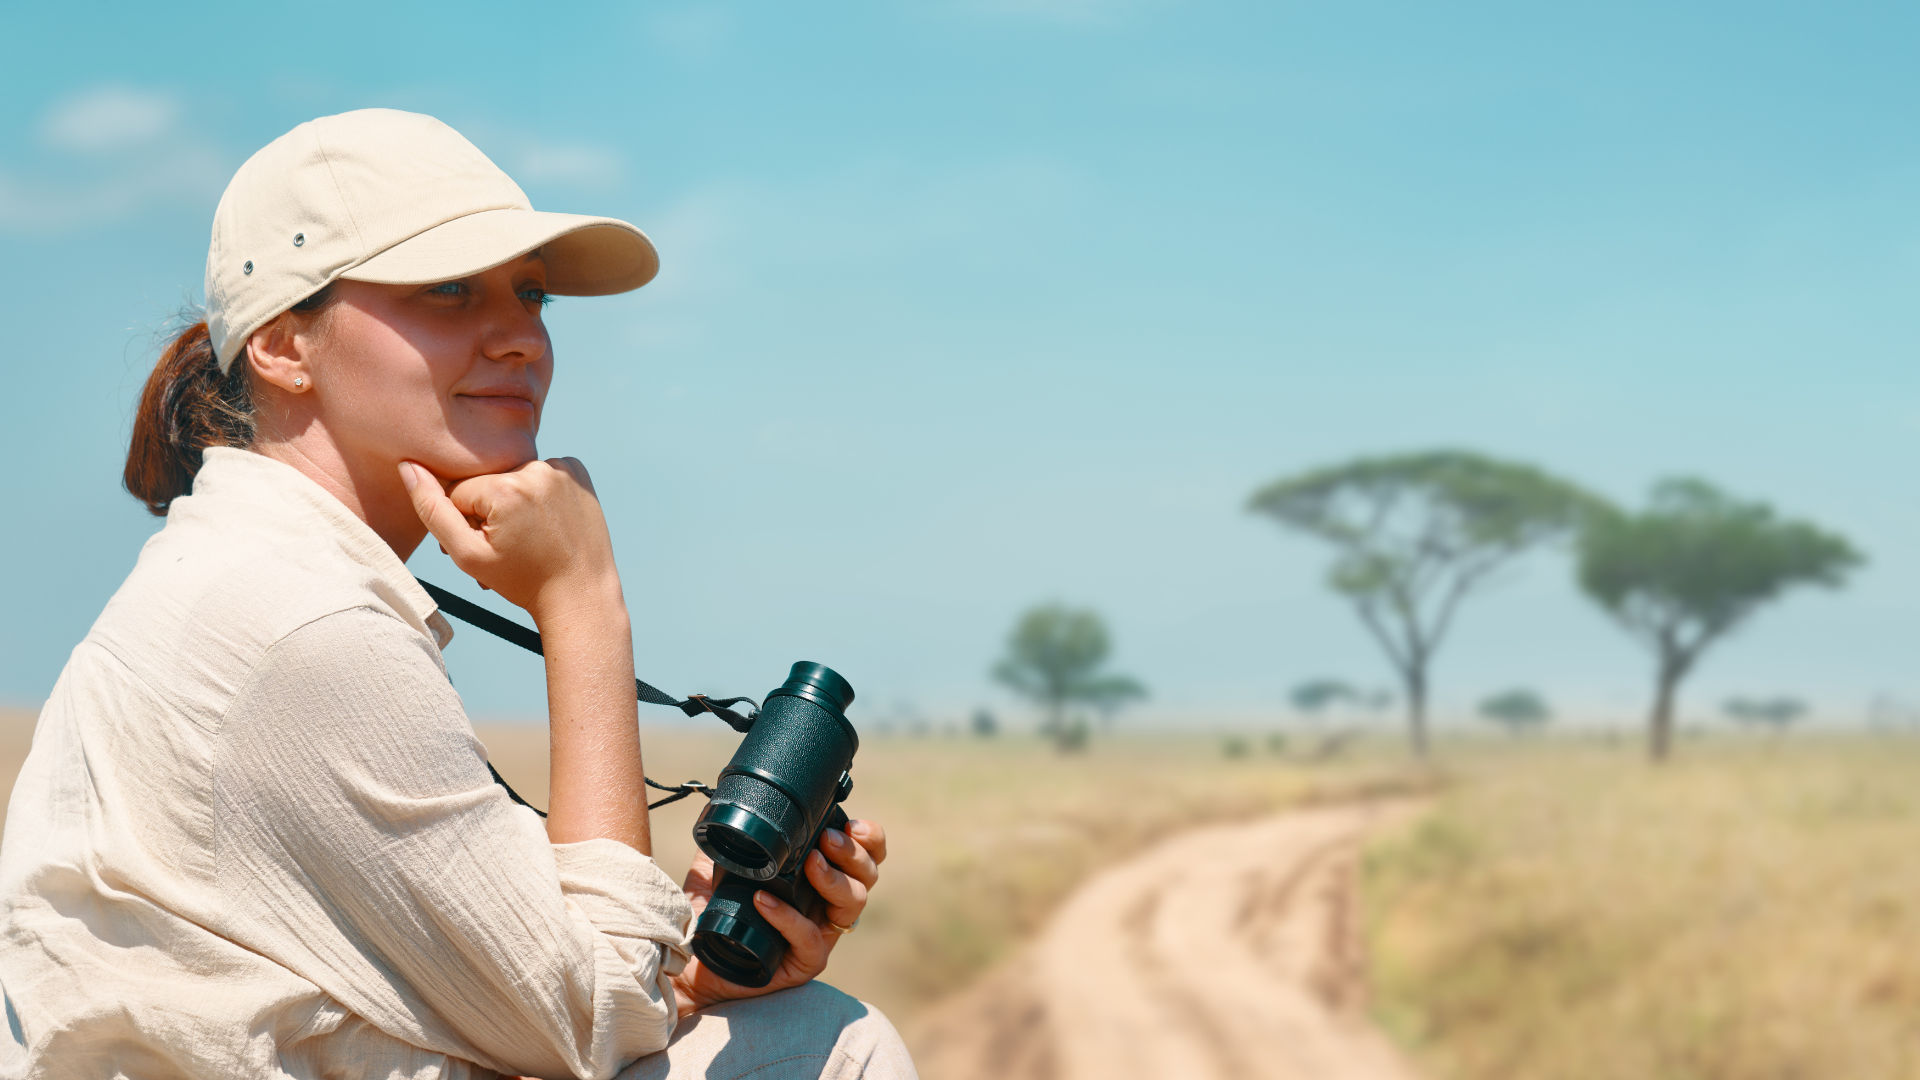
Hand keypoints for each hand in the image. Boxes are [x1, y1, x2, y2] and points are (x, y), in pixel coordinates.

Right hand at [399, 457, 619, 623]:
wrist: (580, 594)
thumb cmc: (522, 581)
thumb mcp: (467, 555)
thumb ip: (432, 510)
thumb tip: (408, 466)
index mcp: (505, 487)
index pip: (458, 492)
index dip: (466, 523)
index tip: (490, 546)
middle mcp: (536, 468)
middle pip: (487, 482)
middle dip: (489, 511)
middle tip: (509, 545)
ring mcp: (562, 468)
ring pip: (513, 476)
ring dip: (514, 501)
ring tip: (529, 535)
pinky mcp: (578, 470)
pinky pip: (541, 473)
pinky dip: (539, 493)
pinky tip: (548, 521)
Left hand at [672, 818, 887, 1017]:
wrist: (692, 960)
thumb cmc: (713, 913)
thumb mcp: (721, 864)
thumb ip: (734, 835)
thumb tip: (730, 801)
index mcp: (820, 876)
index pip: (866, 854)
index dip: (869, 838)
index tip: (851, 825)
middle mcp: (827, 904)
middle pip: (868, 876)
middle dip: (853, 853)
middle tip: (826, 840)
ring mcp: (820, 934)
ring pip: (853, 904)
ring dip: (834, 878)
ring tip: (809, 863)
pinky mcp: (804, 963)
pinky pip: (811, 940)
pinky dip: (790, 917)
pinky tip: (764, 901)